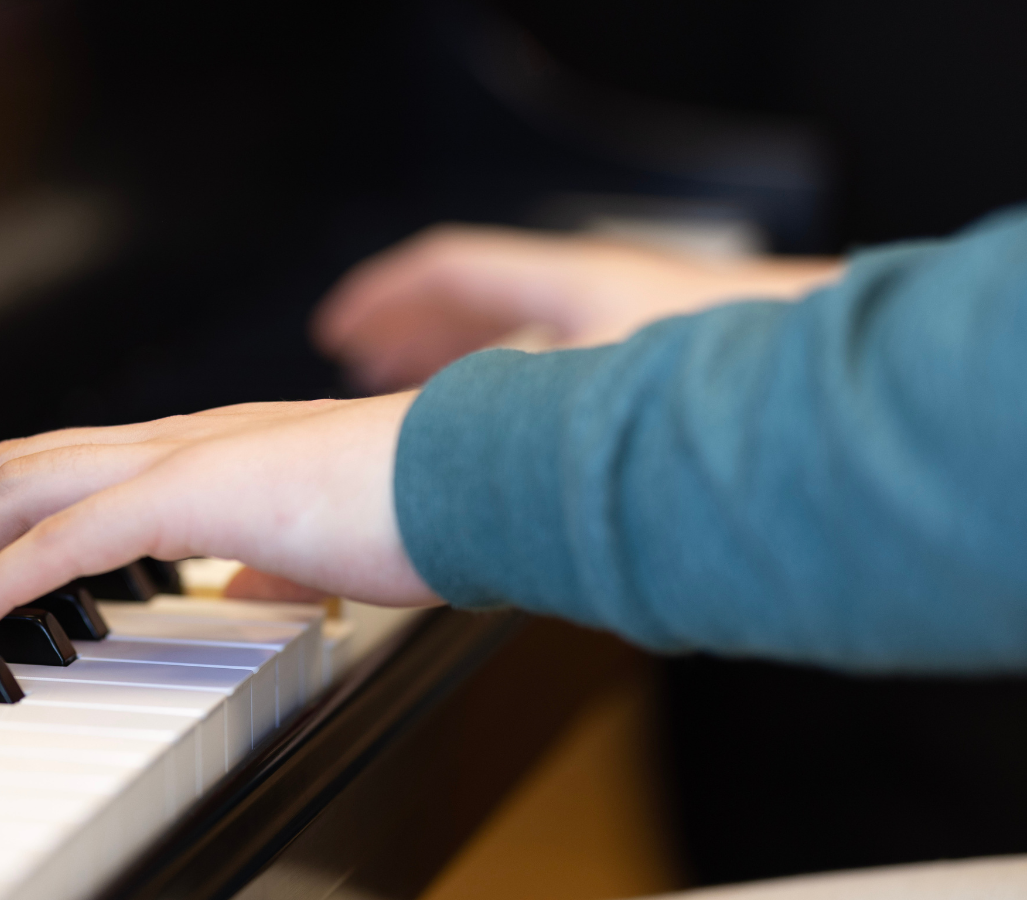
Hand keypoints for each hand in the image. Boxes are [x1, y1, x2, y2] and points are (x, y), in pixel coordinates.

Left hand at [0, 394, 440, 651]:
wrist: (479, 474)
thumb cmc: (419, 506)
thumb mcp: (323, 538)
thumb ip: (270, 555)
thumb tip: (244, 582)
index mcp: (206, 445)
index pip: (73, 463)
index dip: (6, 514)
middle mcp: (178, 437)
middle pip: (20, 462)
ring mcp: (181, 456)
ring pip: (21, 485)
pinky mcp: (192, 493)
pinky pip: (63, 539)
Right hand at [311, 224, 842, 393]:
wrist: (836, 398)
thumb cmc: (732, 386)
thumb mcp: (579, 395)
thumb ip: (498, 411)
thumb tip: (420, 436)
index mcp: (569, 286)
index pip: (448, 268)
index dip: (384, 298)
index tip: (339, 327)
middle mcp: (597, 303)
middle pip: (480, 305)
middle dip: (414, 337)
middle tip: (363, 366)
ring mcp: (629, 337)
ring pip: (522, 343)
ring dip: (463, 370)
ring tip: (418, 406)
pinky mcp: (660, 379)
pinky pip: (560, 377)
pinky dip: (516, 403)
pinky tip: (505, 455)